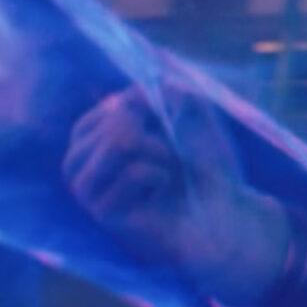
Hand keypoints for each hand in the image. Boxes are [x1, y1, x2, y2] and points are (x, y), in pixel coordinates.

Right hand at [64, 84, 290, 306]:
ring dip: (158, 149)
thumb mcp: (193, 117)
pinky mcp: (103, 213)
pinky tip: (162, 190)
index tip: (165, 127)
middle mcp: (83, 167)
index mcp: (94, 144)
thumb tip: (138, 91)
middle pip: (111, 122)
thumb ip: (169, 92)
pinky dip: (160, 174)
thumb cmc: (205, 166)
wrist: (223, 214)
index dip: (139, 111)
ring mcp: (89, 192)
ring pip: (118, 141)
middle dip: (155, 131)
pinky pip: (134, 171)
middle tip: (170, 155)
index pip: (101, 112)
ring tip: (169, 168)